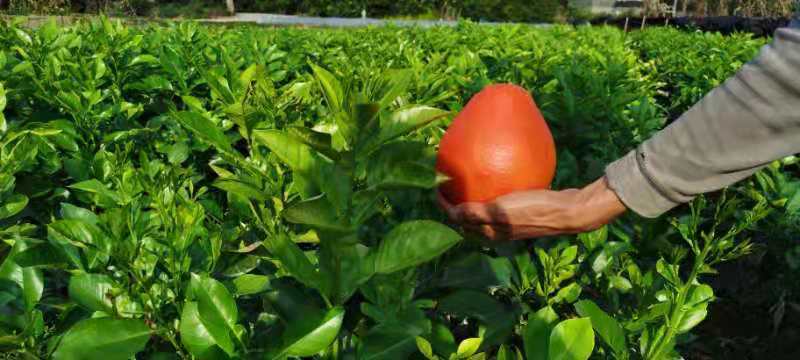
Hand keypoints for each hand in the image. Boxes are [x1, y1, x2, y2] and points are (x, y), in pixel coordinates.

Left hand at [437, 176, 626, 240]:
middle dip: (453, 203)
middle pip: (467, 218)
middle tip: (447, 182)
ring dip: (470, 198)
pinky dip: (490, 192)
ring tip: (466, 179)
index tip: (435, 186)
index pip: (457, 220)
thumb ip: (476, 213)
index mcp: (489, 232)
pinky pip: (498, 202)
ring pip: (482, 211)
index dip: (443, 205)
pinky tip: (495, 174)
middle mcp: (496, 230)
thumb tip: (452, 212)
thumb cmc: (533, 210)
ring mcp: (509, 222)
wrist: (567, 211)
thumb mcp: (500, 211)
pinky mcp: (521, 213)